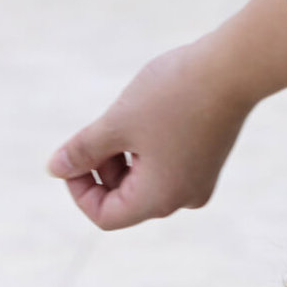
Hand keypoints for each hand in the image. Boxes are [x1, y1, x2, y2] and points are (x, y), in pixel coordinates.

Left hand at [47, 0, 286, 229]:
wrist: (232, 70)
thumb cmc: (172, 96)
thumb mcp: (117, 123)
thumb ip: (83, 151)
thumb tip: (54, 170)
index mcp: (159, 199)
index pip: (105, 216)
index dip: (80, 190)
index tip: (74, 153)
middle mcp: (182, 200)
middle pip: (125, 201)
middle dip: (103, 168)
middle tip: (103, 127)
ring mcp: (198, 184)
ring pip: (144, 183)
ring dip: (123, 157)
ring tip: (128, 118)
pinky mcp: (206, 166)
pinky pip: (166, 170)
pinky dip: (146, 152)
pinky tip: (150, 118)